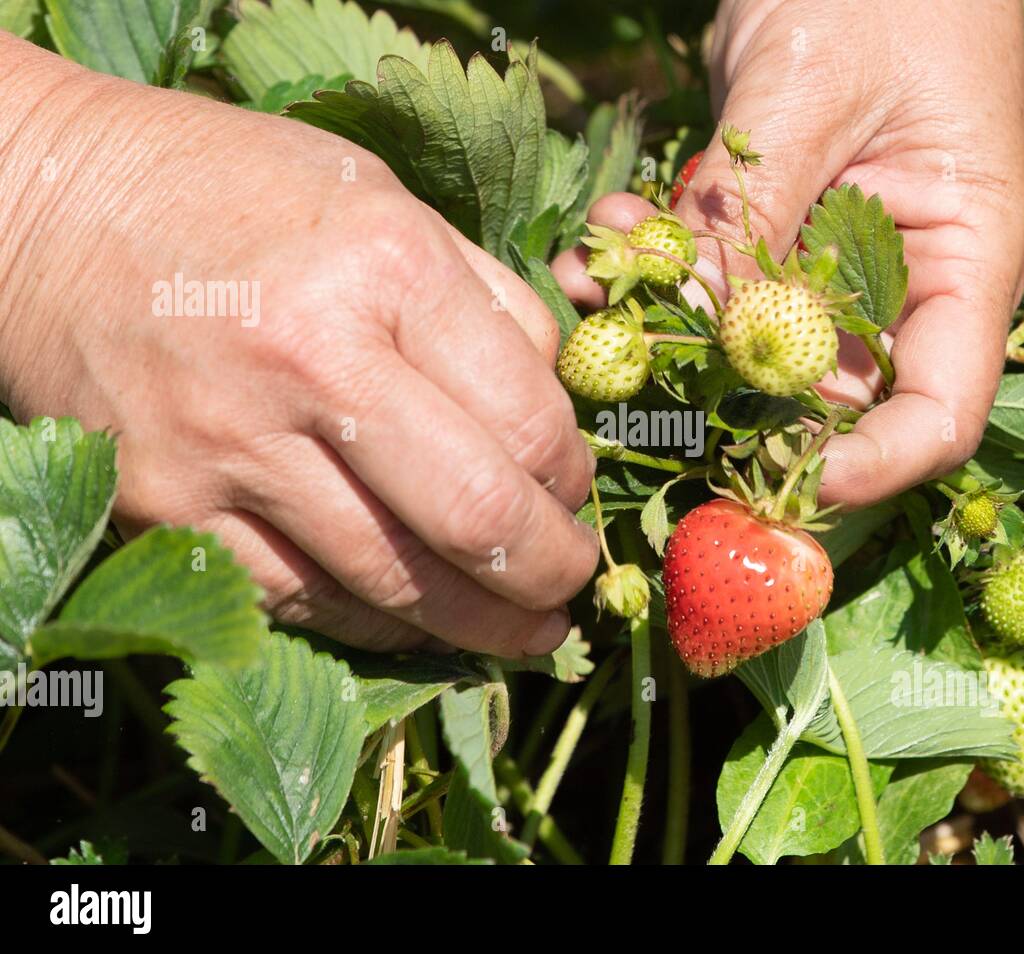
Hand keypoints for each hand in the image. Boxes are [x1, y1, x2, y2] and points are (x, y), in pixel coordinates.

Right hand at [0, 39, 596, 655]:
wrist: (42, 207)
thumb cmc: (235, 194)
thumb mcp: (386, 202)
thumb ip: (487, 303)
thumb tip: (561, 411)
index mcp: (385, 269)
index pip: (528, 421)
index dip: (573, 477)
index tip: (574, 488)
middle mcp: (308, 362)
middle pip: (475, 519)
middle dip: (551, 575)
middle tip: (573, 587)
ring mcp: (225, 448)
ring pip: (393, 585)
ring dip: (480, 624)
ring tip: (524, 630)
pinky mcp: (163, 510)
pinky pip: (301, 604)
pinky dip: (377, 625)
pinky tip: (419, 620)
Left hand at [555, 0, 1023, 506]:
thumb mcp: (818, 86)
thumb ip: (759, 207)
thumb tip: (699, 317)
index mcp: (962, 262)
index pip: (937, 413)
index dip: (869, 468)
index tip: (780, 479)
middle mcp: (900, 283)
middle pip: (823, 394)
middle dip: (721, 387)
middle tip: (630, 351)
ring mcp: (831, 263)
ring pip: (747, 341)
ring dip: (668, 318)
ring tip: (602, 261)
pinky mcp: (774, 234)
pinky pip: (712, 281)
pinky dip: (658, 266)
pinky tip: (610, 230)